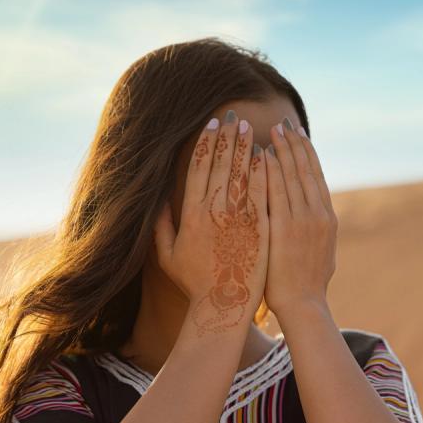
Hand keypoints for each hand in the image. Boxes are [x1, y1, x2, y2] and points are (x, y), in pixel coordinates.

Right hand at [153, 110, 268, 336]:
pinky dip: (263, 171)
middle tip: (232, 116)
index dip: (205, 144)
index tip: (210, 125)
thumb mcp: (167, 256)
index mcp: (191, 214)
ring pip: (242, 173)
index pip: (199, 169)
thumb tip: (156, 199)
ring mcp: (238, 218)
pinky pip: (261, 192)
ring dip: (245, 147)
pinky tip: (265, 155)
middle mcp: (214, 212)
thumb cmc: (194, 282)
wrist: (224, 306)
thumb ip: (160, 225)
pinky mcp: (260, 227)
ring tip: (249, 128)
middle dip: (227, 137)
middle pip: (221, 164)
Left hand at [263, 117, 337, 316]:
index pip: (316, 175)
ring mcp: (302, 220)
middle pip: (305, 169)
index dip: (307, 152)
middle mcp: (317, 213)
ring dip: (282, 150)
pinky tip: (261, 155)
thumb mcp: (322, 251)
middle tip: (284, 122)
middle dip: (294, 143)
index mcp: (327, 217)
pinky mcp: (283, 228)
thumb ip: (317, 228)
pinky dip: (269, 171)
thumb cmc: (306, 283)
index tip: (299, 134)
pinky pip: (275, 191)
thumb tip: (315, 213)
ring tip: (272, 130)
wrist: (303, 305)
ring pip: (291, 175)